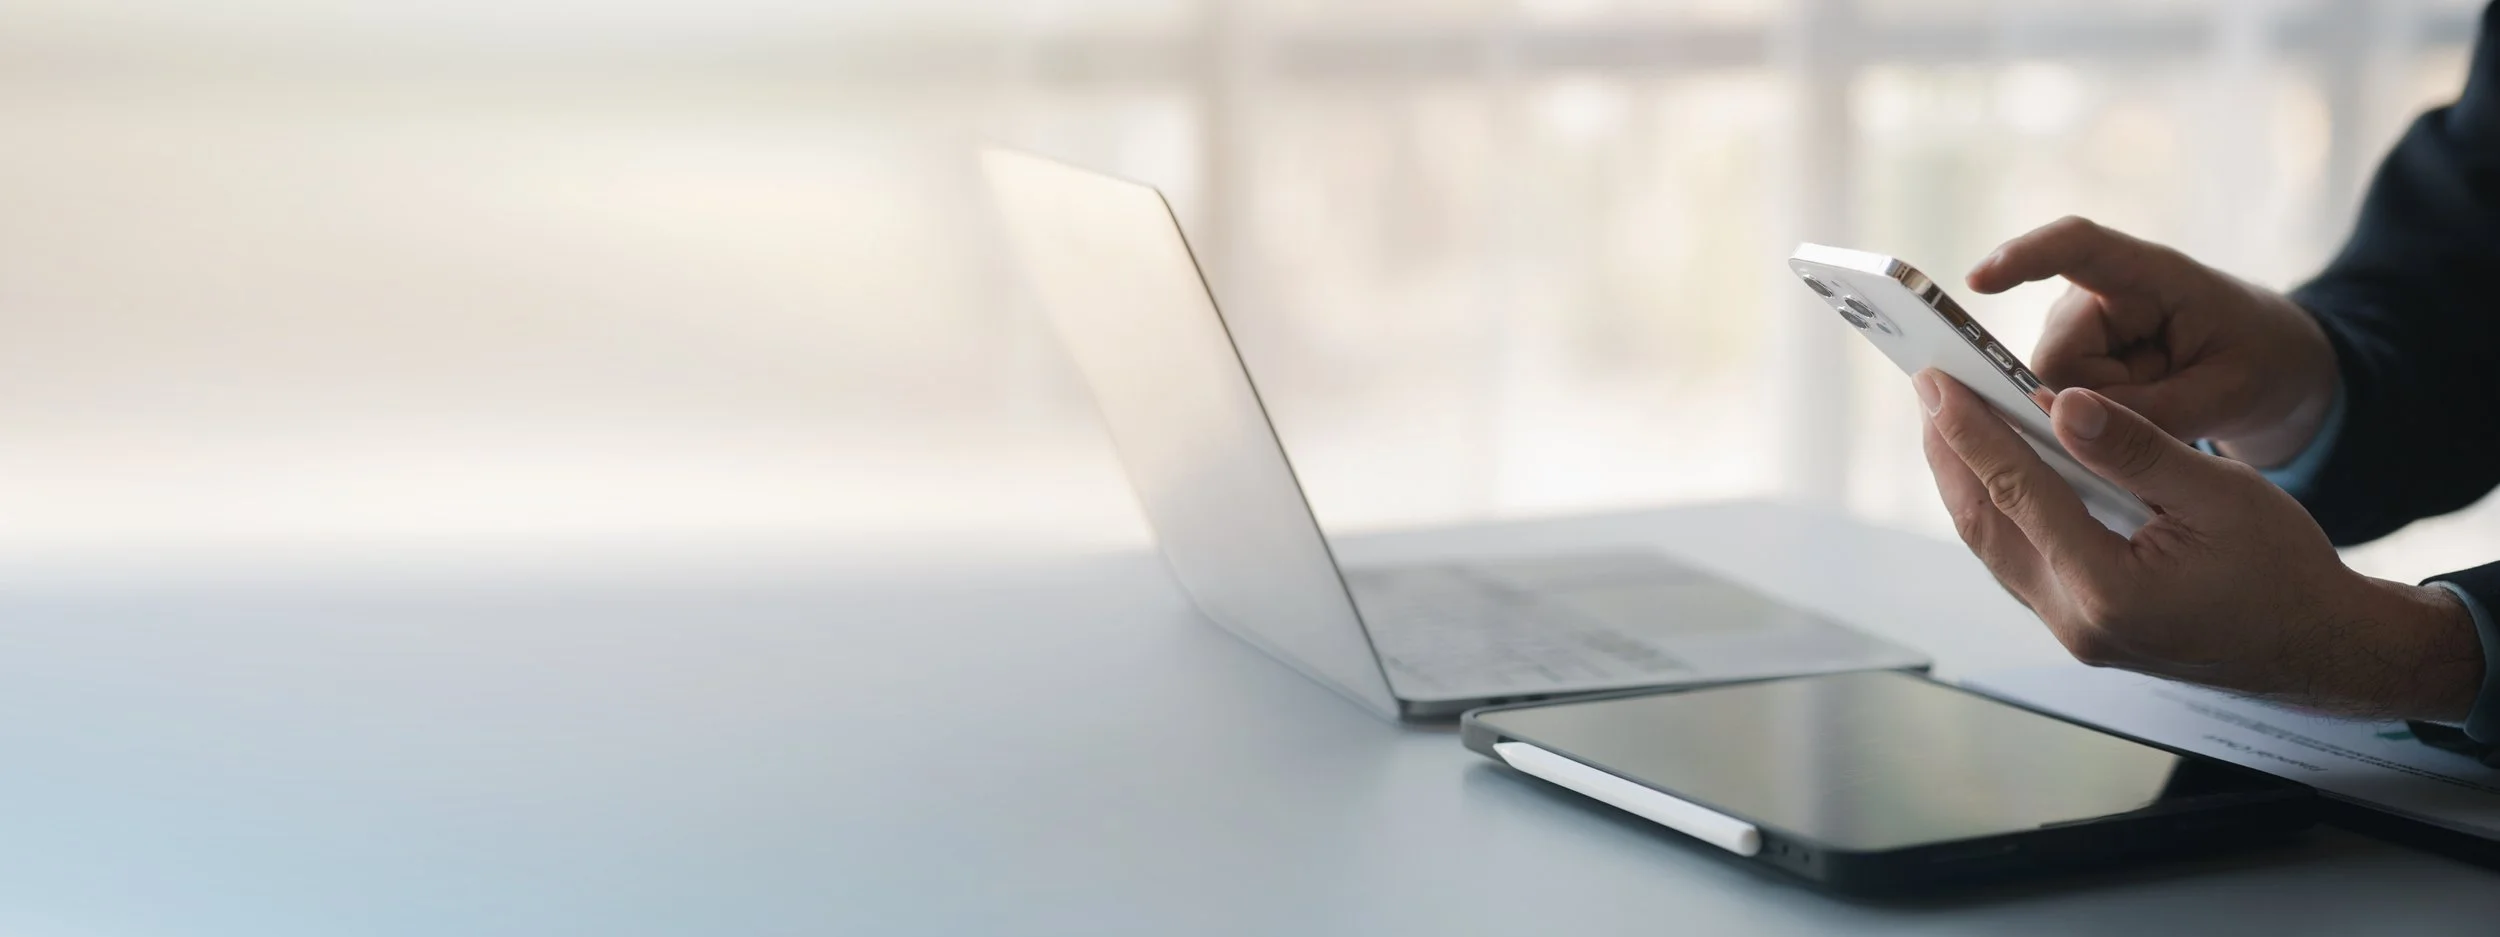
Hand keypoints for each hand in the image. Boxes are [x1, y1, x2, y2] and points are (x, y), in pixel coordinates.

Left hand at [1915, 368, 2482, 717]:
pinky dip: (1999, 510)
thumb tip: (2063, 404)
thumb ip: (2136, 449)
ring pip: (1993, 546)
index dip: (1971, 431)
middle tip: (1928, 388)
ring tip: (1948, 419)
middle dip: (1950, 452)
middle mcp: (2076, 619)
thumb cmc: (2283, 570)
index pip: (2018, 493)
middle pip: (1985, 523)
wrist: (2315, 648)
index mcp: (2110, 588)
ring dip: (1966, 481)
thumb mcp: (2221, 494)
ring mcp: (2072, 630)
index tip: (1936, 380)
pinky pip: (2017, 561)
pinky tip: (1993, 470)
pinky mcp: (2079, 626)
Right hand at [1968, 216, 2338, 467]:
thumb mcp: (2222, 396)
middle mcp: (2099, 291)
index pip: (2077, 247)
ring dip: (2102, 412)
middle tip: (2167, 403)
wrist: (2270, 364)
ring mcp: (2079, 323)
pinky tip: (2141, 404)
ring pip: (2052, 388)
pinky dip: (2097, 417)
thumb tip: (2059, 416)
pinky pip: (2058, 401)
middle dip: (2097, 400)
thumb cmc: (2256, 363)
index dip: (2024, 258)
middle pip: (2055, 358)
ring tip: (2163, 398)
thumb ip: (2145, 414)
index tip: (1978, 281)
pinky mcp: (2071, 353)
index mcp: (2151, 274)